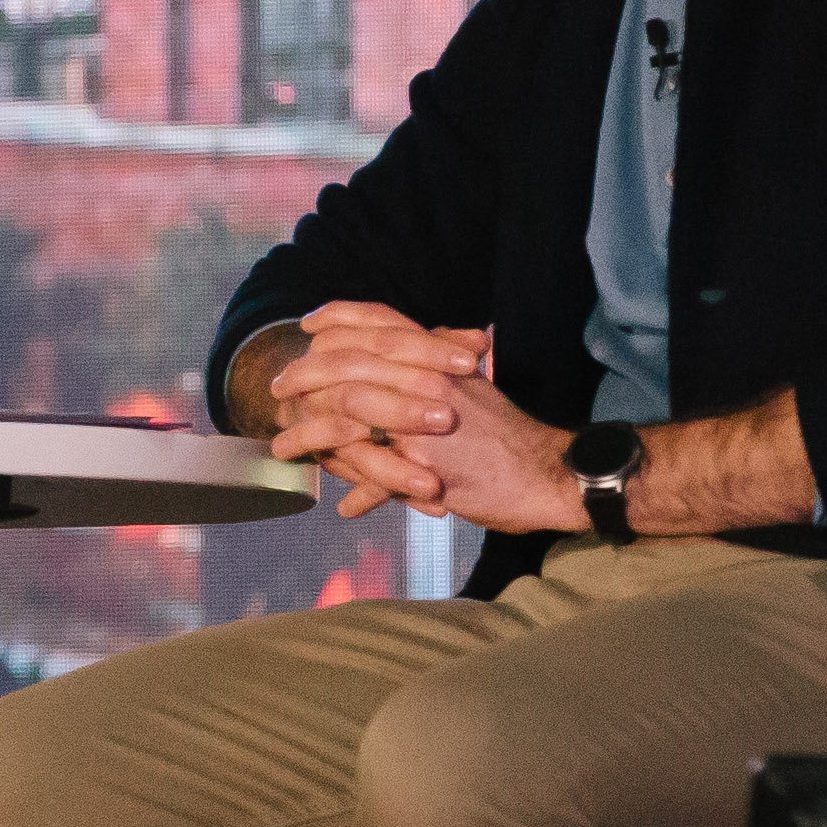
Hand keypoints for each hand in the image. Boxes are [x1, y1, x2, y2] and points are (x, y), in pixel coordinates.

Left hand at [263, 303, 582, 533]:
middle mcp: (426, 382)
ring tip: (283, 450)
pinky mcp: (426, 467)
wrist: (547, 473)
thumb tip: (426, 341)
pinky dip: (360, 494)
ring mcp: (422, 424)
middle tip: (278, 389)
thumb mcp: (474, 387)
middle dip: (305, 374)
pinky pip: (379, 480)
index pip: (381, 323)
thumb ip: (445, 362)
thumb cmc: (510, 434)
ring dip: (309, 436)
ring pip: (350, 418)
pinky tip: (342, 508)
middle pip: (350, 364)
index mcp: (438, 360)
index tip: (309, 324)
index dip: (340, 318)